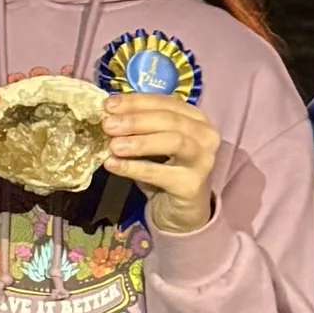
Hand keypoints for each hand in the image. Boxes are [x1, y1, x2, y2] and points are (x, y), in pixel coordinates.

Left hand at [104, 96, 221, 236]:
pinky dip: (134, 168)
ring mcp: (202, 160)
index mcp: (195, 118)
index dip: (136, 102)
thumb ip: (137, 127)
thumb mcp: (152, 144)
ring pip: (173, 142)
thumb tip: (108, 114)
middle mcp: (205, 135)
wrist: (180, 210)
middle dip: (136, 120)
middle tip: (108, 125)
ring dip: (140, 142)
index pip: (165, 102)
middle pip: (170, 120)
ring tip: (113, 145)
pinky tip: (113, 165)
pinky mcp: (192, 185)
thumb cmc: (165, 170)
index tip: (108, 104)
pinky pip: (160, 173)